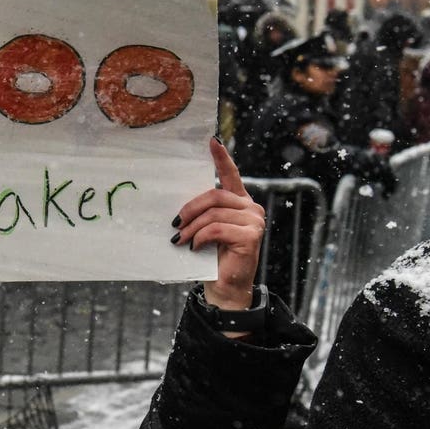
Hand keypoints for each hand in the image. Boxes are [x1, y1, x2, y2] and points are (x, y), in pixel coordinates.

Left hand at [172, 137, 263, 312]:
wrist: (225, 287)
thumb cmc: (211, 257)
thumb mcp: (205, 229)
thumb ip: (202, 213)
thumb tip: (178, 205)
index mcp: (239, 202)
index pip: (231, 175)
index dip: (221, 157)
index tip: (212, 141)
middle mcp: (250, 208)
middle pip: (215, 195)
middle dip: (190, 208)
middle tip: (175, 224)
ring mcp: (254, 221)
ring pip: (213, 213)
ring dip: (192, 227)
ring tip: (180, 239)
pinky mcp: (251, 236)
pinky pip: (217, 228)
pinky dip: (201, 237)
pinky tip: (195, 247)